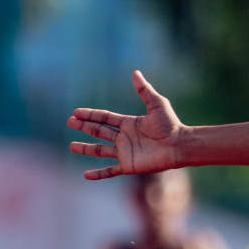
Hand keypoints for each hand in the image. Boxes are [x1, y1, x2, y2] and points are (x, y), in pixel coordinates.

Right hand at [68, 71, 186, 179]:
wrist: (179, 145)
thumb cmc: (171, 125)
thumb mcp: (157, 104)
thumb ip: (144, 90)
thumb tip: (135, 72)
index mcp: (129, 123)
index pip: (105, 118)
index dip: (91, 115)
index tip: (76, 112)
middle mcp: (125, 138)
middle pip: (100, 131)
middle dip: (84, 127)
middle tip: (69, 122)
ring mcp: (126, 152)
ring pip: (101, 150)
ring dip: (86, 148)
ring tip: (71, 146)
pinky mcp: (129, 166)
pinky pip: (110, 171)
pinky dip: (98, 174)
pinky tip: (85, 175)